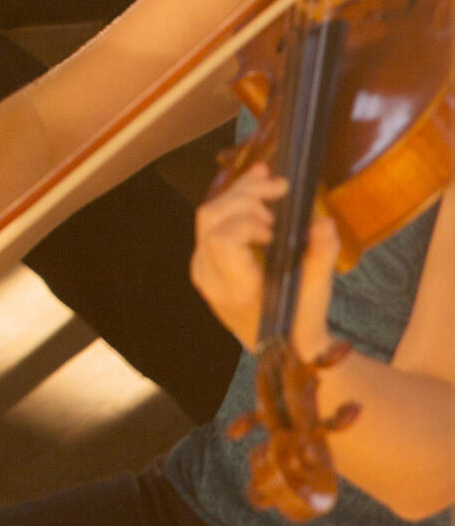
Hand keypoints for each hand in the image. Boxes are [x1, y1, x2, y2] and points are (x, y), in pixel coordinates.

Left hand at [193, 165, 340, 360]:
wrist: (283, 346)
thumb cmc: (300, 320)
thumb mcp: (316, 291)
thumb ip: (320, 256)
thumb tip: (324, 222)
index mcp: (234, 287)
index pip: (222, 240)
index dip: (246, 223)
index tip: (275, 227)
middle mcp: (209, 275)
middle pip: (211, 219)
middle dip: (245, 195)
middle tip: (279, 189)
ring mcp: (202, 266)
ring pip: (208, 216)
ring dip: (238, 193)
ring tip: (269, 180)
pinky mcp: (206, 259)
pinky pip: (212, 224)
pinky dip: (233, 203)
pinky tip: (255, 188)